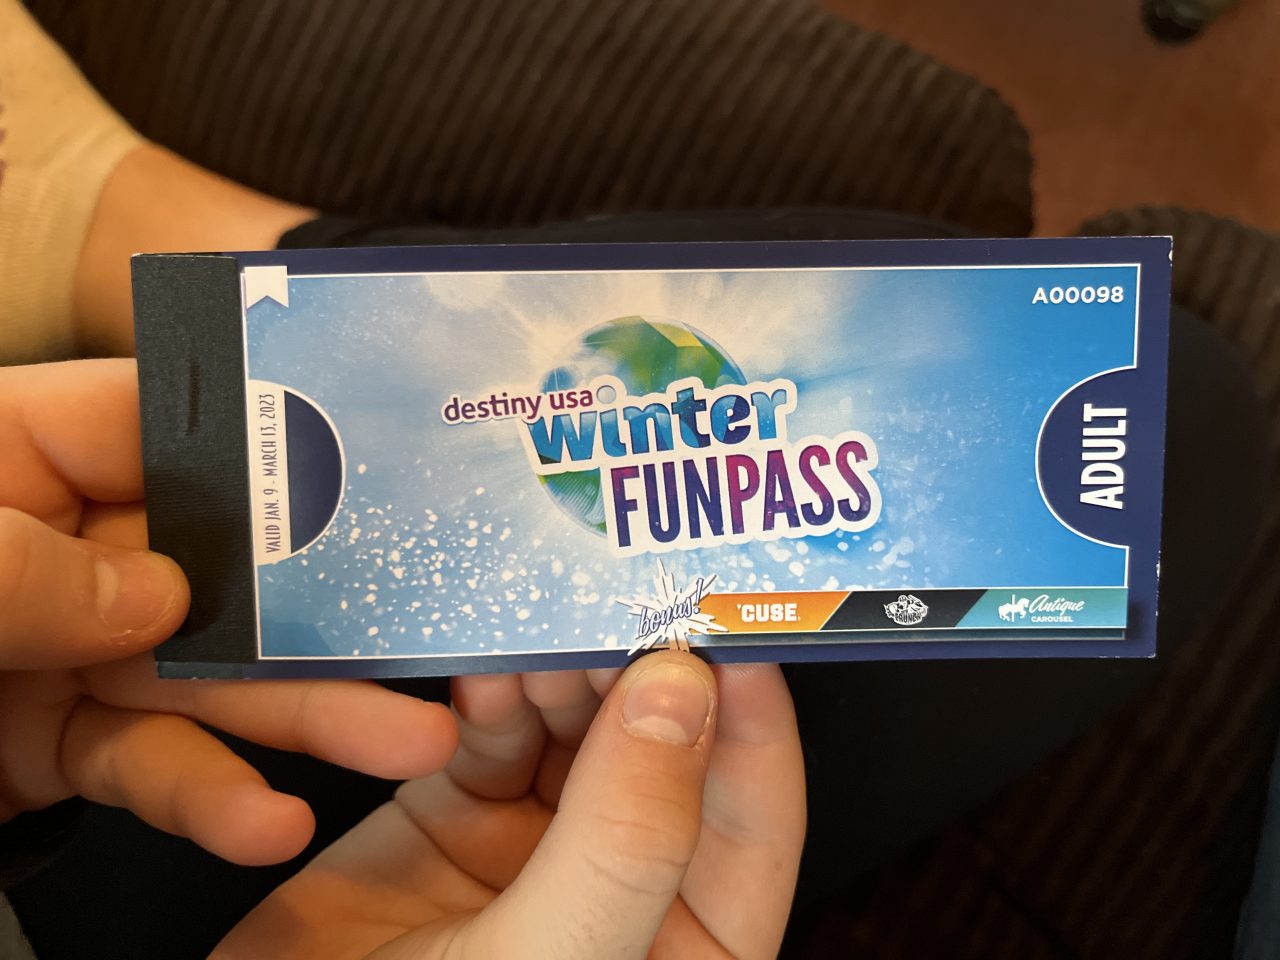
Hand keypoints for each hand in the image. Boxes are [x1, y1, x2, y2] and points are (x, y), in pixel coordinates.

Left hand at [0, 360, 457, 863]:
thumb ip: (33, 569)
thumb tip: (164, 598)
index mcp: (28, 456)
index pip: (176, 422)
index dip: (279, 435)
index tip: (386, 463)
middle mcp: (66, 544)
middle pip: (228, 565)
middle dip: (330, 609)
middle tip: (434, 631)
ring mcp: (69, 647)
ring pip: (210, 675)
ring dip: (306, 718)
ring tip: (402, 747)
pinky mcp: (57, 741)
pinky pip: (151, 762)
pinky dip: (209, 798)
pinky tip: (264, 824)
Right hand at [215, 651, 805, 959]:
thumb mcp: (549, 954)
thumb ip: (626, 834)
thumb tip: (685, 693)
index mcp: (685, 943)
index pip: (754, 816)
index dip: (754, 718)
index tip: (731, 628)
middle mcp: (625, 887)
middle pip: (664, 753)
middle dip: (641, 674)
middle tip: (618, 596)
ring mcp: (544, 848)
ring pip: (580, 728)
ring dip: (564, 671)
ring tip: (543, 624)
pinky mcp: (461, 814)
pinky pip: (497, 733)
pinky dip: (494, 693)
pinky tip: (484, 669)